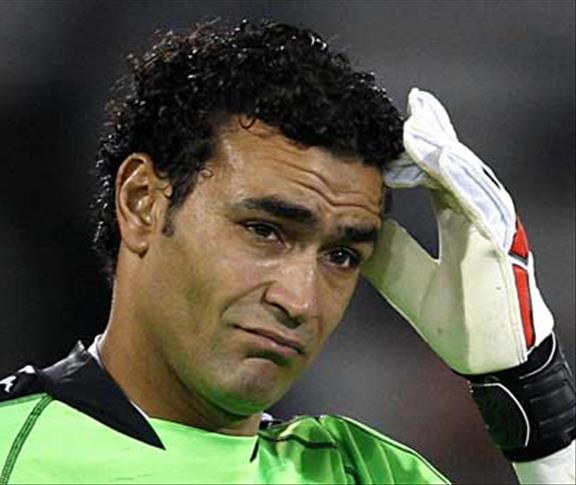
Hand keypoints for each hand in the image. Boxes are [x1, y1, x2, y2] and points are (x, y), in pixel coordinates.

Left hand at [361, 88, 553, 374]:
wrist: (488, 356)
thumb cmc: (455, 318)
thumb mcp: (406, 276)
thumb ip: (388, 245)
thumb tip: (356, 221)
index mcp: (460, 222)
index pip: (438, 174)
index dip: (418, 149)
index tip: (393, 127)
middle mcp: (479, 216)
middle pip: (455, 163)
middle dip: (434, 130)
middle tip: (412, 100)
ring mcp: (492, 226)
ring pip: (467, 173)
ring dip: (441, 142)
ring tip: (416, 114)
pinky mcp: (498, 243)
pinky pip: (475, 199)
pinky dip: (454, 173)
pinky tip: (432, 151)